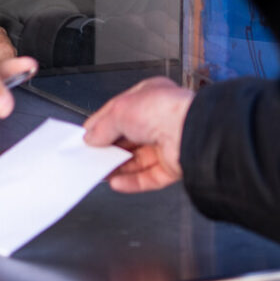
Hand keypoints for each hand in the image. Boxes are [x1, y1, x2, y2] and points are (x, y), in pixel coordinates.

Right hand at [82, 76, 193, 192]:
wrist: (190, 132)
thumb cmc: (163, 110)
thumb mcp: (119, 111)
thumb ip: (102, 126)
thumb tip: (91, 137)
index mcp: (150, 97)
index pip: (121, 112)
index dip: (103, 125)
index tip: (88, 137)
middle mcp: (160, 120)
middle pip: (129, 138)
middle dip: (109, 149)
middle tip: (92, 156)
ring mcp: (168, 144)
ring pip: (138, 160)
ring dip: (118, 167)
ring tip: (100, 172)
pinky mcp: (173, 166)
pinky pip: (149, 177)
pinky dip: (132, 182)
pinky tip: (117, 183)